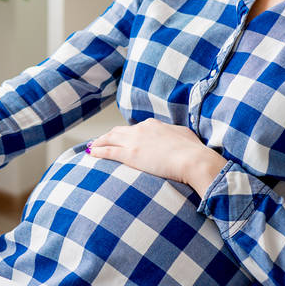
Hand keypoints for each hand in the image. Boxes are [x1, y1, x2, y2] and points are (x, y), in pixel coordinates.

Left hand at [87, 119, 227, 196]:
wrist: (193, 160)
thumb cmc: (193, 151)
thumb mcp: (184, 136)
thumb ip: (175, 135)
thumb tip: (177, 137)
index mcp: (153, 125)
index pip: (135, 128)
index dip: (127, 133)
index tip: (123, 138)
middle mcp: (141, 129)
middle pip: (119, 131)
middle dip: (109, 135)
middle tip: (101, 140)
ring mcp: (134, 141)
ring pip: (109, 138)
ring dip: (99, 142)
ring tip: (92, 146)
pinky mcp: (130, 155)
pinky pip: (107, 151)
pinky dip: (97, 151)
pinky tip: (90, 154)